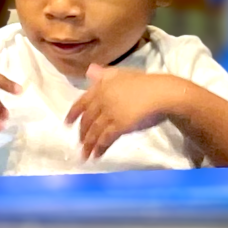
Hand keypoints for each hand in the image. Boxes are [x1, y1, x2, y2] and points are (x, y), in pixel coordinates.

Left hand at [66, 66, 186, 159]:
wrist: (161, 92)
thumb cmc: (145, 83)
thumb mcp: (121, 73)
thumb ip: (104, 74)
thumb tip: (89, 71)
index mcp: (101, 86)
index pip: (81, 102)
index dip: (73, 114)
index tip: (67, 124)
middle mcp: (102, 99)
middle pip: (87, 119)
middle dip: (82, 133)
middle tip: (80, 143)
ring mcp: (110, 113)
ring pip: (94, 131)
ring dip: (88, 144)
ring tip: (85, 155)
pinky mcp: (119, 125)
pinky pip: (105, 139)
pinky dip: (99, 148)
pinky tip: (97, 156)